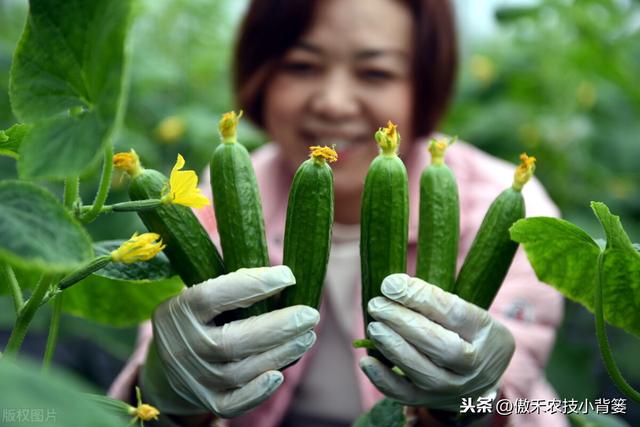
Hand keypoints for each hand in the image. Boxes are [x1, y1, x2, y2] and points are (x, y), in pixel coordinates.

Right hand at [141, 265, 319, 417]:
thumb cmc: (198, 318)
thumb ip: (232, 287)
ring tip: (307, 337)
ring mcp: (193, 378)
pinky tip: (279, 375)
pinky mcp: (206, 400)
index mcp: (180, 311)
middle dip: (278, 327)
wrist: (166, 365)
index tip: (288, 276)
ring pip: (240, 372)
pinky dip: (257, 392)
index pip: (213, 296)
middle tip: (310, 315)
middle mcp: (183, 347)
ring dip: (280, 354)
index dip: (252, 284)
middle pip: (232, 341)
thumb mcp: (200, 296)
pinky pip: (232, 404)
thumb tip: (285, 280)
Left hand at [359, 274, 514, 411]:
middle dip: (402, 322)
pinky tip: (367, 360)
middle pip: (438, 344)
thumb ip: (435, 299)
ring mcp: (453, 387)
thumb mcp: (467, 310)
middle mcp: (473, 364)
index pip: (452, 313)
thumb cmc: (468, 332)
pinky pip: (405, 395)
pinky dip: (383, 379)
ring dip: (393, 347)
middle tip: (377, 305)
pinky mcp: (431, 400)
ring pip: (422, 371)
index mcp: (484, 331)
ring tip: (374, 326)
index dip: (419, 297)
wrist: (484, 376)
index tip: (391, 284)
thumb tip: (392, 286)